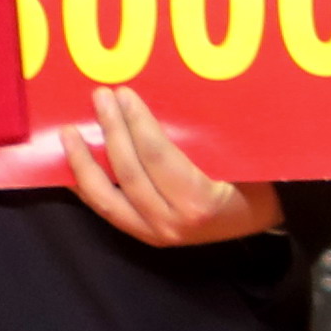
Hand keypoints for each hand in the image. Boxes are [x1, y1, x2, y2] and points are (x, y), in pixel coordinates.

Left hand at [63, 83, 283, 246]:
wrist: (261, 218)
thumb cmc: (255, 181)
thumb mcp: (237, 157)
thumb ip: (201, 138)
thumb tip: (162, 97)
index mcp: (199, 201)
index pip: (157, 155)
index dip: (137, 122)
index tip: (124, 94)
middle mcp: (172, 223)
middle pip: (129, 172)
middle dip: (111, 131)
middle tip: (100, 97)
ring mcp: (155, 233)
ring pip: (107, 198)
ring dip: (84, 163)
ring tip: (69, 133)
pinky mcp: (145, 235)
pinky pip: (107, 210)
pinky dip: (86, 187)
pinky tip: (73, 166)